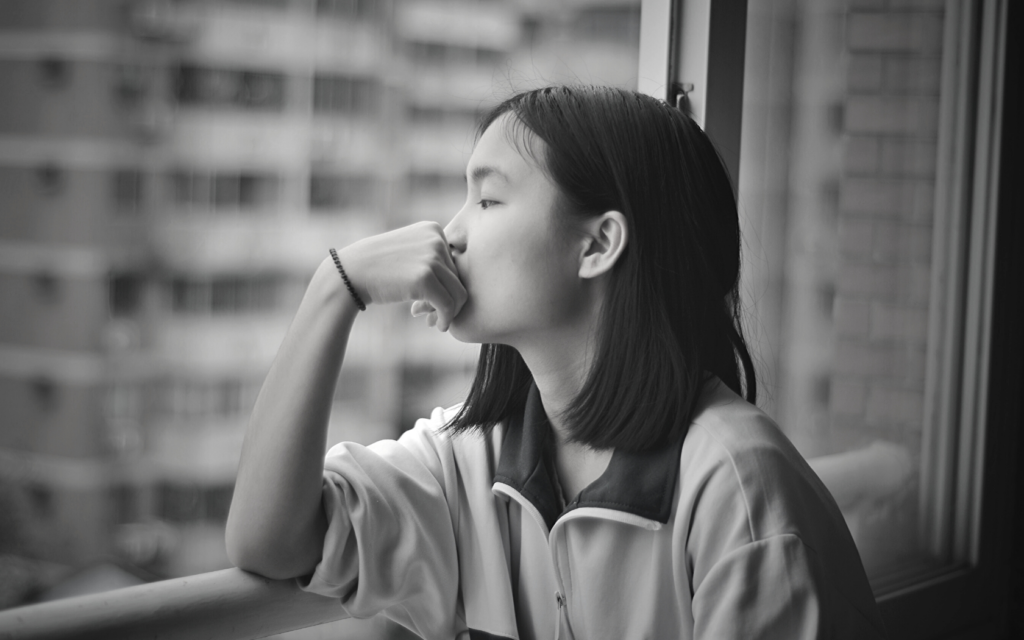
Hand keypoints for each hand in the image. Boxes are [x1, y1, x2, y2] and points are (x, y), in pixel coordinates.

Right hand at [339, 222, 466, 331]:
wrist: (349, 273)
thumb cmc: (378, 268)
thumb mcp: (409, 252)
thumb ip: (434, 262)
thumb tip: (462, 291)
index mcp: (433, 230)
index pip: (455, 264)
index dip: (446, 286)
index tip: (431, 301)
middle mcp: (436, 239)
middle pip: (459, 279)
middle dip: (447, 301)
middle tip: (430, 316)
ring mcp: (431, 257)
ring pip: (459, 293)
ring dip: (449, 312)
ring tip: (434, 322)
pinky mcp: (425, 278)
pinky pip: (448, 305)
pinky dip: (446, 319)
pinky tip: (437, 326)